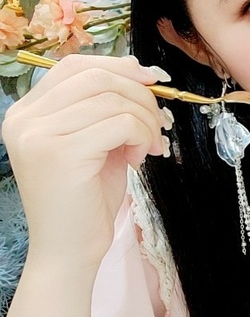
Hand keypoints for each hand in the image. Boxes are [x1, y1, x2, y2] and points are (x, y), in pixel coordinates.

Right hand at [3, 54, 171, 267]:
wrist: (69, 250)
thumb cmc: (86, 198)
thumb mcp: (94, 141)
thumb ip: (105, 108)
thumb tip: (140, 72)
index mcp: (26, 112)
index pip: (74, 66)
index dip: (118, 66)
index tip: (150, 81)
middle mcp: (24, 119)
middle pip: (95, 77)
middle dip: (139, 95)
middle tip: (158, 123)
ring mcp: (38, 135)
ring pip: (112, 99)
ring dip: (145, 119)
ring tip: (149, 146)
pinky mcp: (61, 154)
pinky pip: (120, 123)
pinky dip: (142, 135)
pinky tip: (140, 158)